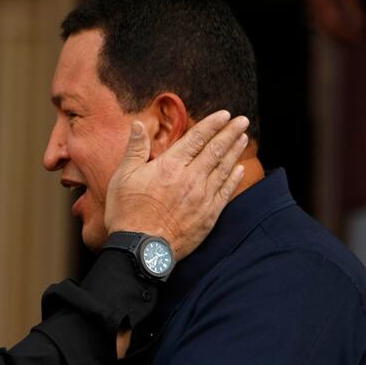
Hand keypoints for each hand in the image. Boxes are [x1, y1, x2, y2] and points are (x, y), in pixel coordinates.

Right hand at [104, 110, 247, 259]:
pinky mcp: (209, 216)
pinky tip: (239, 169)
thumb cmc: (127, 213)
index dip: (212, 124)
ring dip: (235, 151)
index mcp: (170, 166)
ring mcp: (203, 198)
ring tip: (243, 138)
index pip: (197, 138)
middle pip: (216, 150)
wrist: (141, 250)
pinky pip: (226, 192)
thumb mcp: (122, 177)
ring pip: (224, 168)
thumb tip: (139, 125)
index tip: (224, 114)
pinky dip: (234, 178)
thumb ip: (135, 150)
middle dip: (230, 133)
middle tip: (242, 120)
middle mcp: (191, 178)